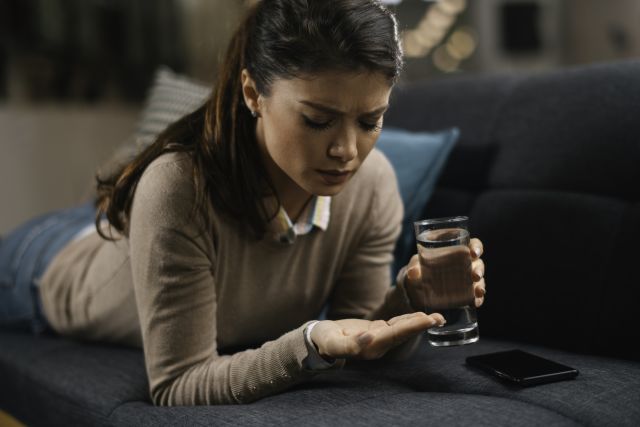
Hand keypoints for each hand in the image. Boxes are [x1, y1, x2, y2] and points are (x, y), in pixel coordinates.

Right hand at [310, 313, 444, 359]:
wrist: (318, 340)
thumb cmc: (324, 341)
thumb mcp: (332, 343)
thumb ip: (350, 345)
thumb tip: (369, 338)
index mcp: (370, 347)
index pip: (395, 335)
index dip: (412, 327)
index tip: (428, 320)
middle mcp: (378, 345)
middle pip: (403, 333)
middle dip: (421, 325)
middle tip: (440, 318)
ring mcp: (379, 339)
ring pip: (402, 329)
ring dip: (418, 323)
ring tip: (436, 317)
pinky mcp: (377, 331)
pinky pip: (396, 325)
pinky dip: (408, 319)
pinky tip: (419, 315)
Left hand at [403, 238, 485, 308]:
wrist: (418, 288)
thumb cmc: (421, 268)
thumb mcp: (416, 264)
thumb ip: (414, 266)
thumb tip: (413, 273)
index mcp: (458, 250)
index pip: (473, 244)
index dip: (477, 247)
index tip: (473, 253)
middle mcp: (466, 264)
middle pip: (478, 263)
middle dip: (479, 269)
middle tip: (475, 275)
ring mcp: (468, 279)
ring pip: (480, 280)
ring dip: (481, 285)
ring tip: (478, 291)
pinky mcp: (467, 293)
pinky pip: (476, 295)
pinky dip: (477, 299)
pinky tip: (475, 302)